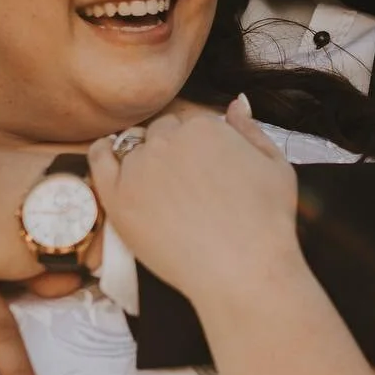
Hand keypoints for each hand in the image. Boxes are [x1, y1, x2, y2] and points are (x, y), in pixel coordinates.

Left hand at [88, 97, 298, 310]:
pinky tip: (107, 156)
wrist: (243, 271)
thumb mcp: (275, 165)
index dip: (198, 146)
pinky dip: (102, 154)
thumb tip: (235, 103)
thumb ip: (251, 128)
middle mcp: (168, 140)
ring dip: (144, 160)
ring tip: (159, 190)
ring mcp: (140, 168)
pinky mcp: (118, 198)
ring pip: (134, 149)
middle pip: (161, 133)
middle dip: (171, 151)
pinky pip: (99, 161)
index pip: (191, 123)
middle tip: (184, 184)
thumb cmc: (266, 222)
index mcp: (205, 127)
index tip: (203, 169)